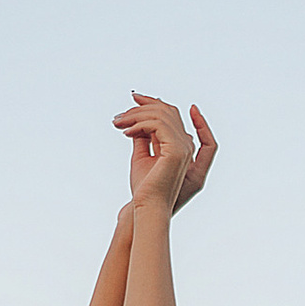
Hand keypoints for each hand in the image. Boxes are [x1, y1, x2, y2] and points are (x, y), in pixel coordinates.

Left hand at [116, 93, 215, 217]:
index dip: (154, 103)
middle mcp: (186, 146)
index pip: (171, 116)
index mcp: (180, 147)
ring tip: (118, 123)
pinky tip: (125, 132)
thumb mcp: (141, 156)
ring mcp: (184, 148)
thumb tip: (135, 122)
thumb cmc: (144, 188)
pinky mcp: (176, 151)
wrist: (146, 207)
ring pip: (161, 115)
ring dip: (136, 115)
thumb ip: (142, 137)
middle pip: (167, 111)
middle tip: (121, 111)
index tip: (135, 98)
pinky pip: (157, 125)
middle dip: (144, 104)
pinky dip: (139, 124)